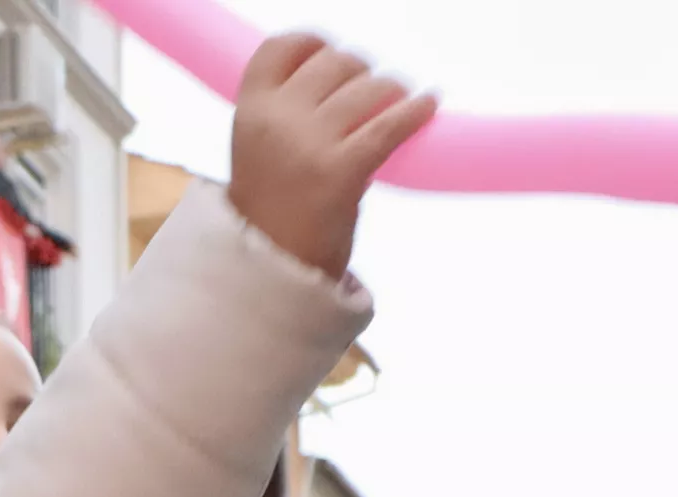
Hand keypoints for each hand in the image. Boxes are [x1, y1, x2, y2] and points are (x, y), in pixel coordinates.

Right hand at [223, 32, 437, 279]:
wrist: (270, 272)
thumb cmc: (272, 211)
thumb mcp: (258, 151)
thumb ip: (285, 112)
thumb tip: (340, 77)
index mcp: (250, 111)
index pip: (282, 48)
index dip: (312, 44)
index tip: (330, 54)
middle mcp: (277, 120)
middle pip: (336, 62)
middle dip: (360, 73)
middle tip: (370, 95)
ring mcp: (309, 144)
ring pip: (371, 88)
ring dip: (392, 92)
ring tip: (397, 106)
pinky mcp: (343, 170)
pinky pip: (391, 125)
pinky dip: (416, 111)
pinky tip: (427, 106)